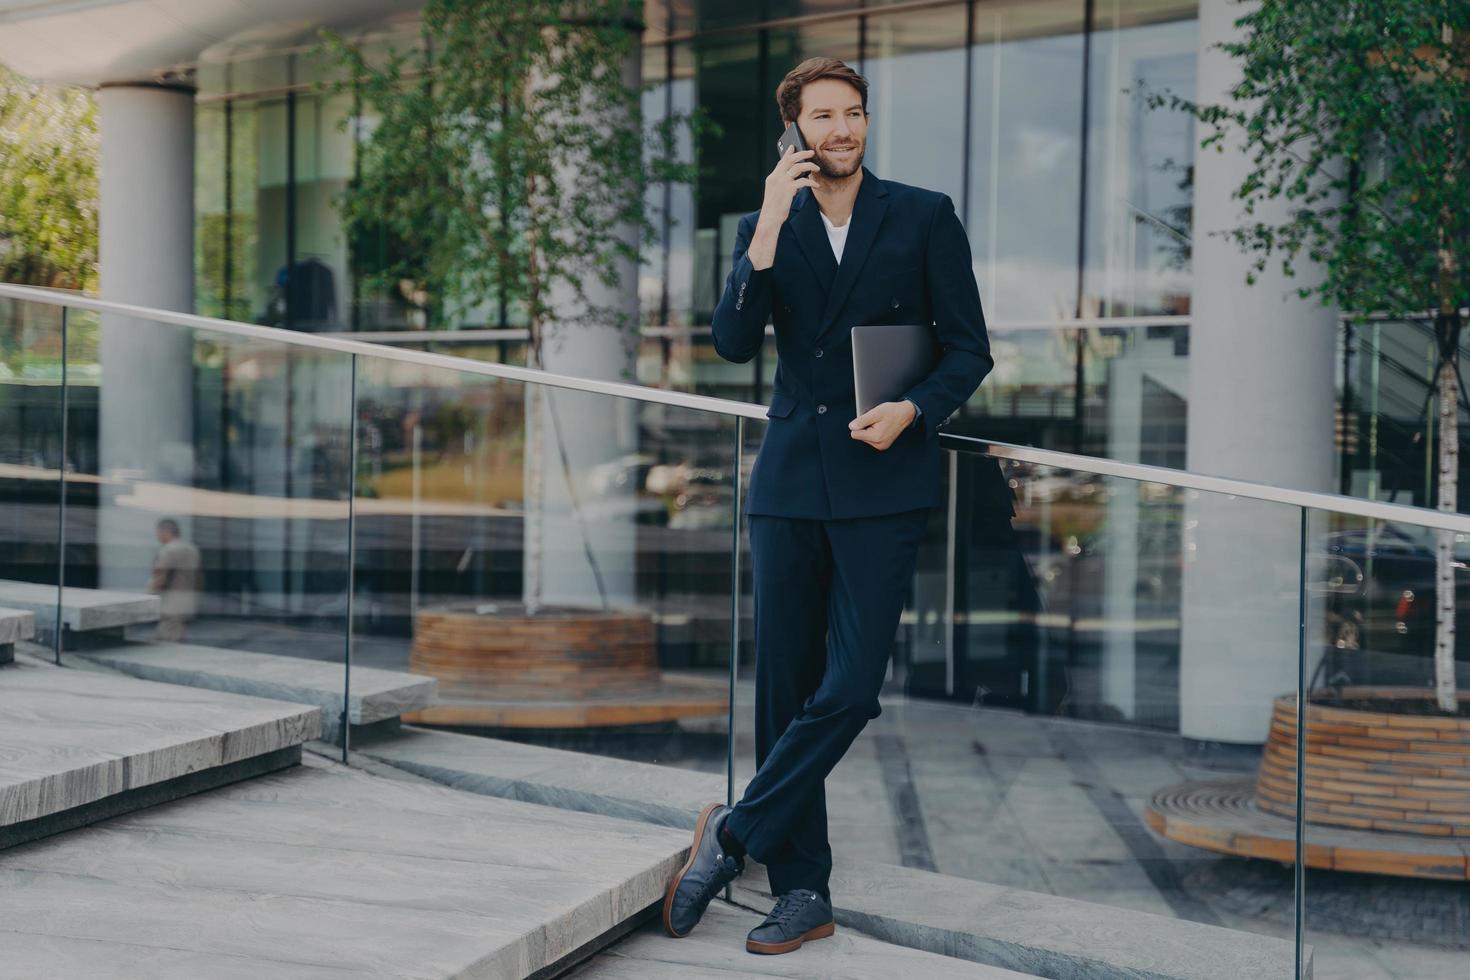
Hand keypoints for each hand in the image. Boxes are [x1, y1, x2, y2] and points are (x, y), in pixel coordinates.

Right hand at [747, 146, 819, 269]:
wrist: (769, 219)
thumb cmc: (774, 209)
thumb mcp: (776, 194)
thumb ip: (783, 185)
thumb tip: (797, 180)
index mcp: (772, 178)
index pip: (781, 162)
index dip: (788, 153)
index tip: (793, 147)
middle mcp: (776, 177)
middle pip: (790, 160)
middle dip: (801, 153)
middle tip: (811, 152)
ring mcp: (782, 182)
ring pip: (798, 167)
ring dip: (809, 166)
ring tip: (816, 168)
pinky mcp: (789, 189)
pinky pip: (803, 181)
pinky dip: (811, 181)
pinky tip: (816, 184)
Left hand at [848, 400, 916, 451]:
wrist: (905, 414)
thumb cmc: (892, 411)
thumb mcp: (876, 413)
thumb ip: (862, 420)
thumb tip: (851, 427)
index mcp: (876, 437)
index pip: (855, 434)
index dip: (859, 424)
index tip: (868, 419)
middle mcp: (879, 444)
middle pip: (859, 436)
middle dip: (865, 427)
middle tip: (876, 421)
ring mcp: (881, 446)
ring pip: (865, 437)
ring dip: (870, 429)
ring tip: (880, 423)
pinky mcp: (883, 445)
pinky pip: (871, 439)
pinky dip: (874, 432)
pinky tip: (882, 427)